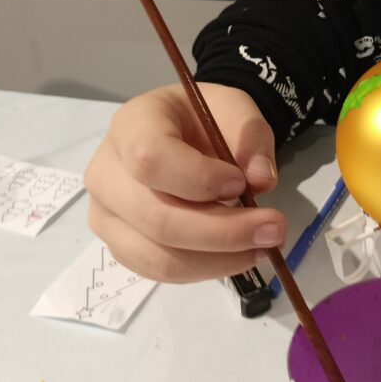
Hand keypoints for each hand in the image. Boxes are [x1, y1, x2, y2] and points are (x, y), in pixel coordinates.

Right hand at [84, 82, 286, 281]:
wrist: (181, 135)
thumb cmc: (203, 120)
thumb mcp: (236, 110)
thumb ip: (251, 137)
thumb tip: (261, 180)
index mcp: (131, 125)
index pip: (151, 159)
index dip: (199, 179)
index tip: (240, 184)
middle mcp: (106, 173)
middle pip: (156, 218)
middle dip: (223, 232)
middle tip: (274, 230)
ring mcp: (107, 215)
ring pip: (158, 256)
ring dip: (218, 260)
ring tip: (262, 247)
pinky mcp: (120, 245)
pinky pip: (160, 271)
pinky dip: (205, 269)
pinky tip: (236, 255)